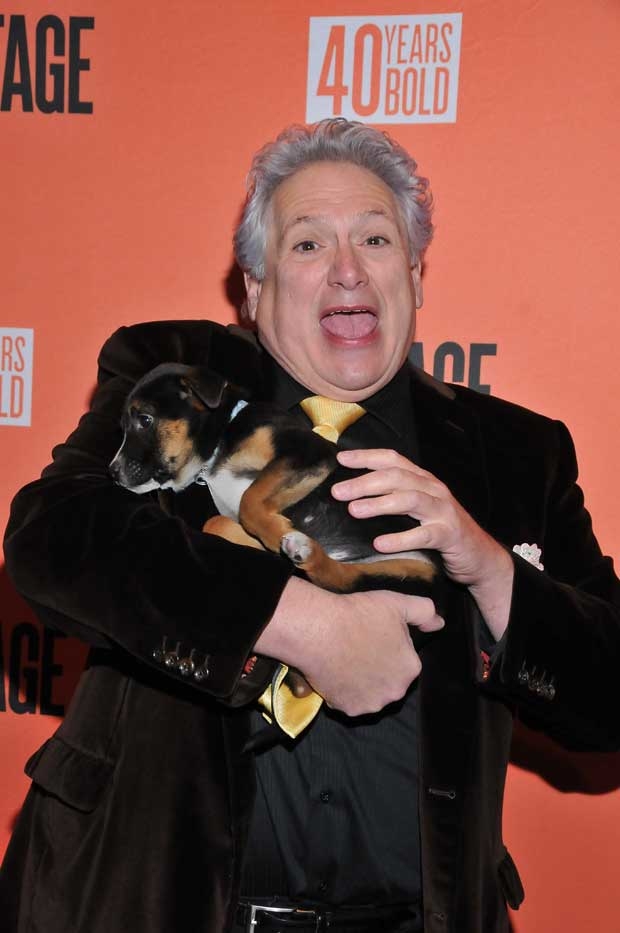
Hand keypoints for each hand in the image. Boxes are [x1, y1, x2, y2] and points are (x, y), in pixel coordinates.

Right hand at [254, 577, 443, 715]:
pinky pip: (349, 701)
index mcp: (410, 668)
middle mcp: (395, 692)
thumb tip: (439, 623)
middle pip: (388, 680)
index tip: (373, 635)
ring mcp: (371, 704)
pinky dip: (343, 691)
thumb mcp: (397, 602)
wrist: (318, 630)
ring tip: (345, 659)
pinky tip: (335, 671)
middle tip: (359, 647)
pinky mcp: (348, 709)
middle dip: (378, 668)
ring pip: (370, 693)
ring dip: (362, 682)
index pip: (404, 660)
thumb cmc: (358, 614)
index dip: (389, 646)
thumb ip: (425, 612)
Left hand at [332, 449, 513, 639]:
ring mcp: (443, 511)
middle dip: (364, 482)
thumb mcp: (418, 511)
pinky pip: (424, 535)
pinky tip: (380, 544)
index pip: (393, 459)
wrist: (480, 557)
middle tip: (338, 492)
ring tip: (354, 510)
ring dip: (379, 503)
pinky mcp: (449, 535)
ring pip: (409, 499)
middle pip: (397, 477)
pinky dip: (400, 539)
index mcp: (423, 480)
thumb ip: (394, 499)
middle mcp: (433, 490)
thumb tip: (353, 498)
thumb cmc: (441, 532)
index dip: (367, 457)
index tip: (340, 460)